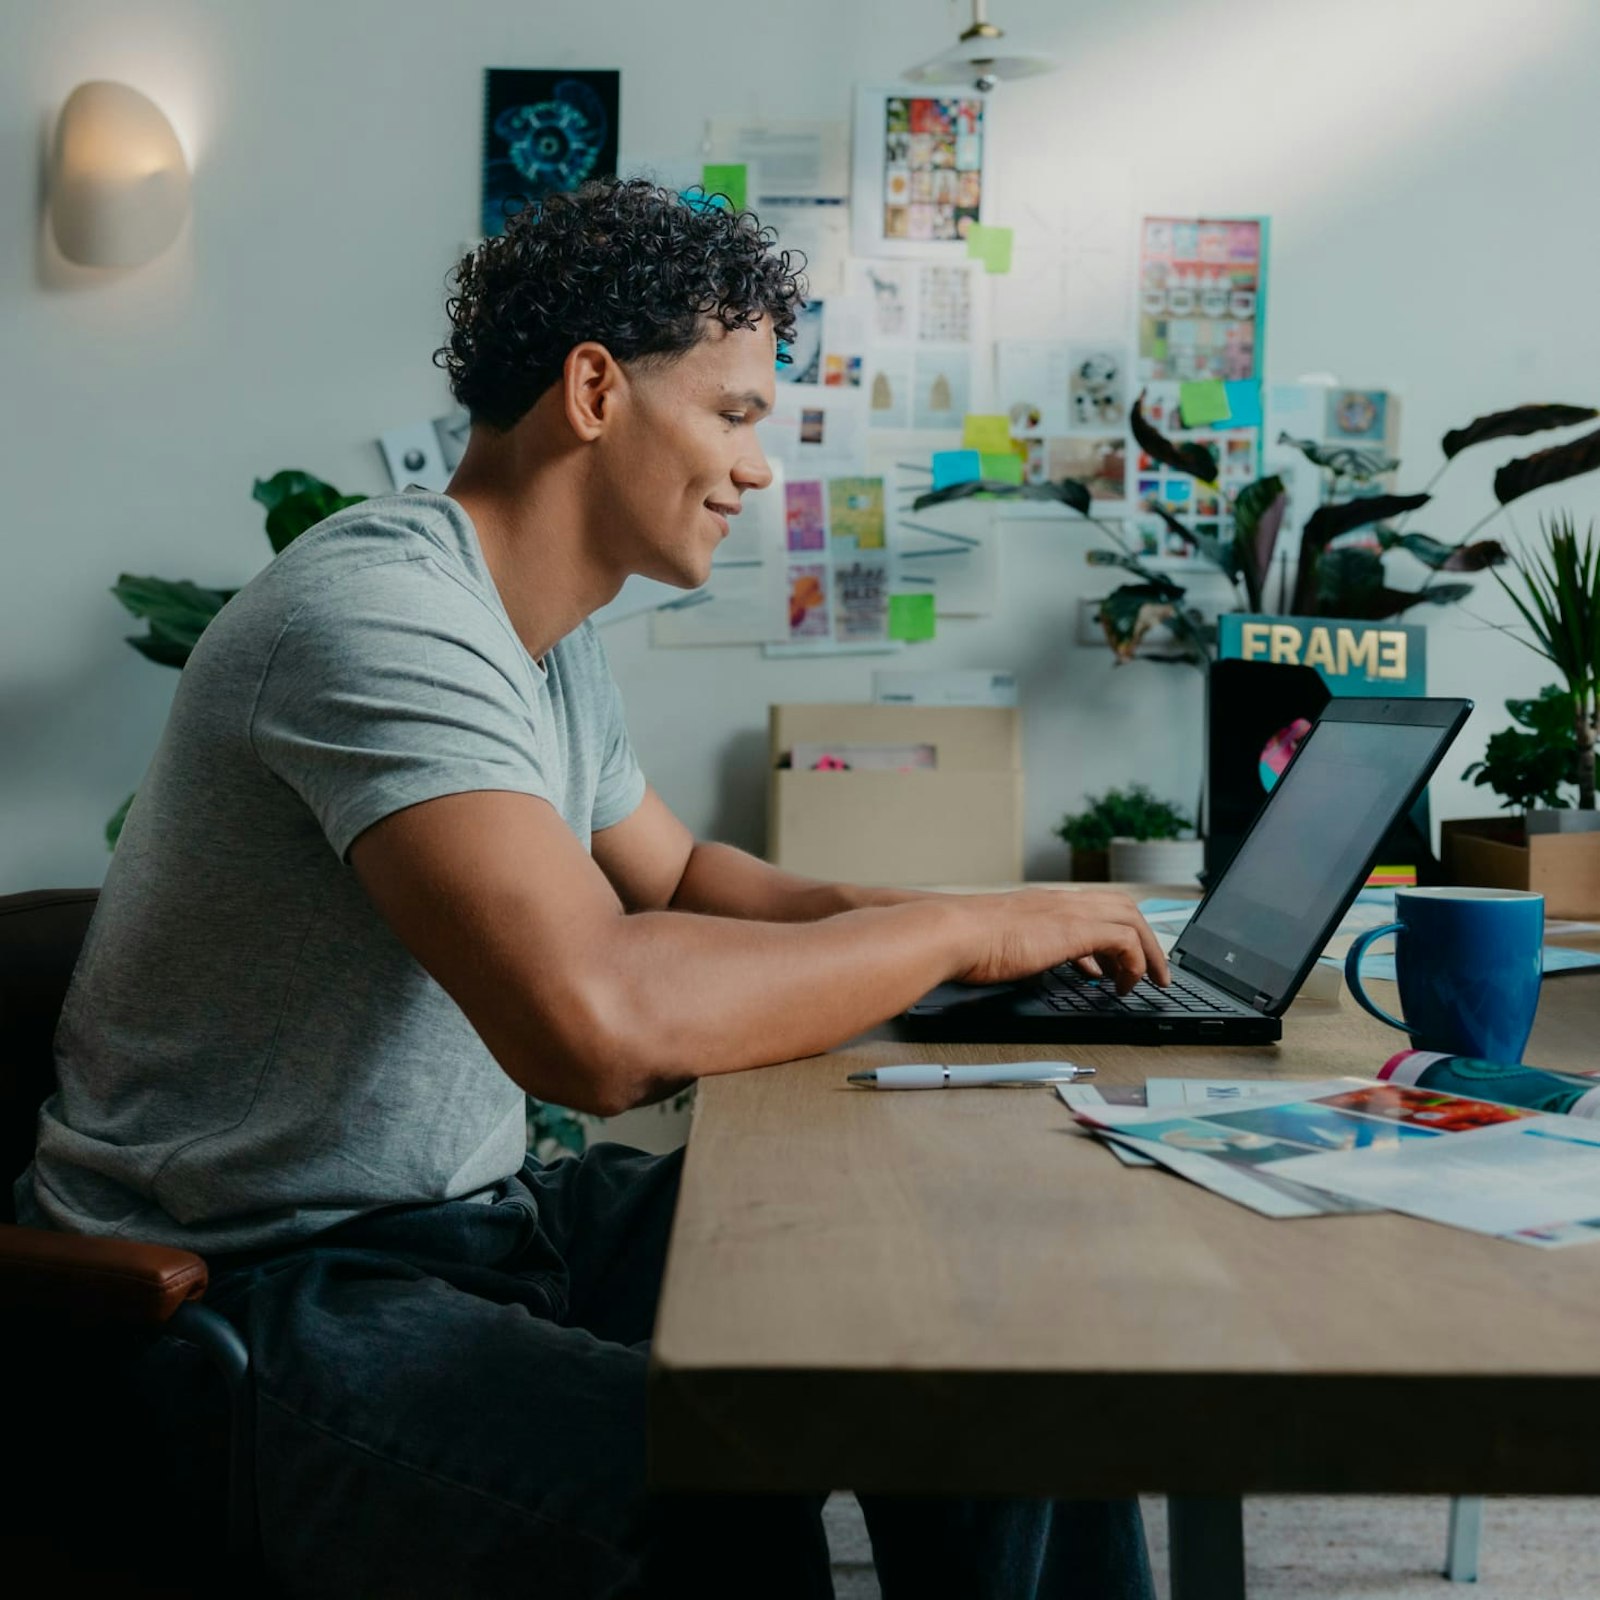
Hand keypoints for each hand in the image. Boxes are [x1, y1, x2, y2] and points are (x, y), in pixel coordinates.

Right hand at [948, 888, 1170, 993]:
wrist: (952, 932)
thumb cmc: (963, 941)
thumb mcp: (1001, 942)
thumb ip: (1022, 947)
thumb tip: (1027, 962)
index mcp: (1043, 903)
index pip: (1093, 906)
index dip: (1113, 932)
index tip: (1114, 964)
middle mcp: (1061, 901)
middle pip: (1123, 906)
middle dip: (1144, 939)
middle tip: (1150, 971)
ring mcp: (1070, 912)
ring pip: (1132, 919)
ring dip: (1148, 952)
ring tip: (1150, 981)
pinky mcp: (1076, 929)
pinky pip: (1125, 941)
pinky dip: (1135, 963)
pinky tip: (1125, 985)